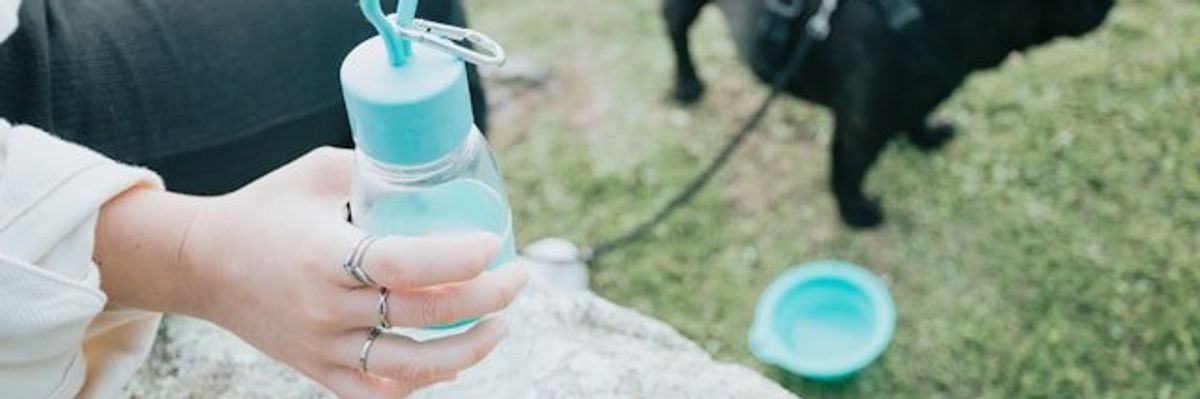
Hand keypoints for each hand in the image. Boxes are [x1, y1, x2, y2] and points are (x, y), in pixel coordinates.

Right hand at [97, 147, 527, 397]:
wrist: (201, 264)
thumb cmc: (267, 208)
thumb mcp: (320, 172)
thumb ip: (378, 171)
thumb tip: (441, 166)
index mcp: (324, 254)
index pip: (402, 264)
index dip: (456, 259)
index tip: (492, 243)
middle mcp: (325, 307)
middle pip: (420, 315)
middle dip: (485, 299)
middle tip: (517, 276)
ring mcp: (322, 347)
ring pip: (409, 367)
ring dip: (466, 352)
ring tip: (499, 327)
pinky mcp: (318, 371)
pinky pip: (378, 393)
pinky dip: (421, 384)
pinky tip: (452, 361)